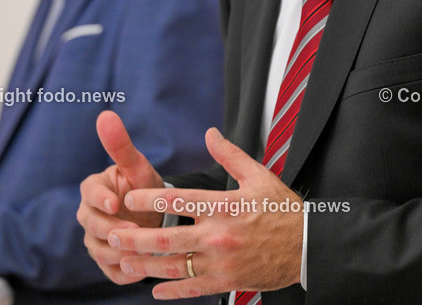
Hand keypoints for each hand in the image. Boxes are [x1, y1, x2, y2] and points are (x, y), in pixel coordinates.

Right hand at [77, 110, 164, 284]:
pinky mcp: (106, 262)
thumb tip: (105, 114)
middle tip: (135, 232)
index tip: (115, 203)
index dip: (100, 199)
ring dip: (118, 253)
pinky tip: (142, 269)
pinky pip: (111, 271)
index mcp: (94, 189)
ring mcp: (95, 240)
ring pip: (98, 250)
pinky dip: (125, 273)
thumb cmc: (144, 187)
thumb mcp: (137, 167)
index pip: (90, 192)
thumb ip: (120, 145)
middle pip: (92, 225)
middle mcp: (90, 215)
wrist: (156, 216)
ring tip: (141, 253)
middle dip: (112, 229)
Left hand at [110, 128, 302, 299]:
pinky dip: (171, 292)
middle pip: (167, 238)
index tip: (128, 198)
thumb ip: (229, 155)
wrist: (308, 246)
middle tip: (113, 233)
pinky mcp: (228, 282)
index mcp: (223, 205)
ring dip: (145, 265)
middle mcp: (218, 235)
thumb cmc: (282, 208)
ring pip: (174, 267)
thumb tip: (210, 132)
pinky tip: (154, 290)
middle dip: (135, 237)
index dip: (148, 200)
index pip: (177, 201)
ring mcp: (222, 262)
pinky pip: (193, 289)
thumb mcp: (258, 175)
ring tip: (122, 260)